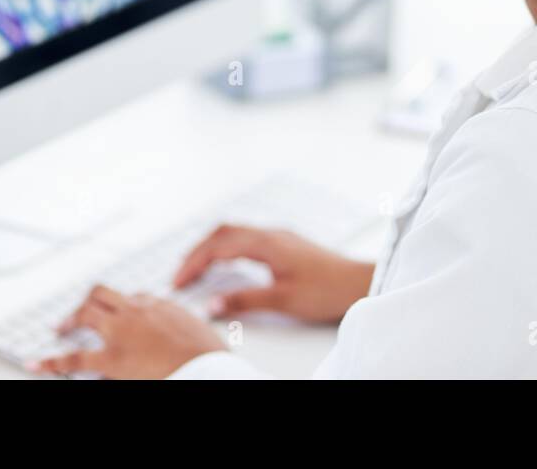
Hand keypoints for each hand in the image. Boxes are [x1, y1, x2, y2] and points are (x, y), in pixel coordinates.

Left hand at [30, 284, 225, 378]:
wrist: (206, 367)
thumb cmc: (209, 355)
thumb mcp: (200, 331)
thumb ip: (185, 327)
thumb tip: (189, 335)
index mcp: (159, 304)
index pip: (133, 298)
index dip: (123, 306)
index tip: (121, 313)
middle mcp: (136, 311)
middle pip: (102, 294)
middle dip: (88, 302)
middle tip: (80, 313)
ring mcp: (120, 332)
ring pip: (85, 313)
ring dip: (70, 319)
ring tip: (60, 327)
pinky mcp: (110, 359)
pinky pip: (73, 359)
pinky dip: (51, 362)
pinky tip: (37, 363)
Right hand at [174, 224, 374, 323]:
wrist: (358, 282)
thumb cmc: (327, 289)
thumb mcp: (282, 300)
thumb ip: (244, 301)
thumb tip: (212, 304)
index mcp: (266, 243)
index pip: (218, 246)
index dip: (194, 263)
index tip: (178, 281)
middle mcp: (271, 233)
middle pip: (222, 233)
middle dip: (197, 251)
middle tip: (180, 273)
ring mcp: (279, 236)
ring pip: (235, 232)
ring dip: (212, 246)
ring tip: (197, 266)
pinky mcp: (286, 243)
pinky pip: (248, 237)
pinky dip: (228, 247)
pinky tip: (228, 261)